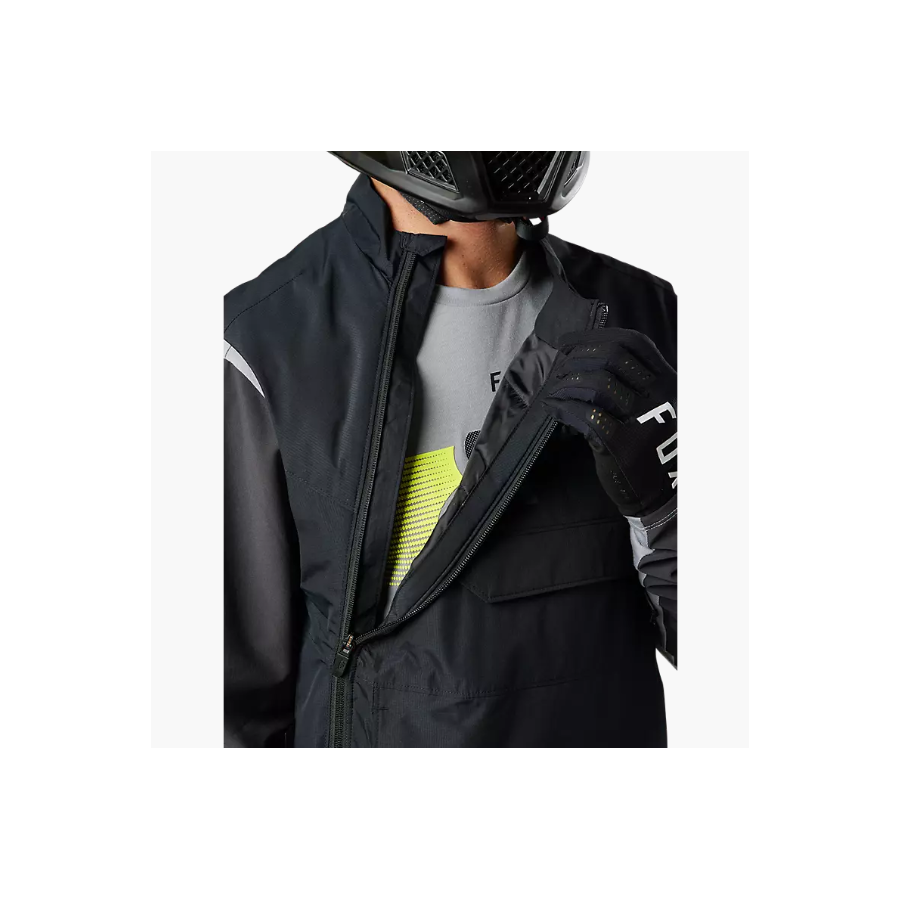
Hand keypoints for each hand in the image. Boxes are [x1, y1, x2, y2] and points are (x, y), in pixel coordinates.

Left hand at [541, 327, 676, 517]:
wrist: (667, 495)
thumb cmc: (657, 447)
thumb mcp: (663, 407)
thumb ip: (639, 383)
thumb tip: (592, 357)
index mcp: (670, 382)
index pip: (632, 343)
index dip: (595, 337)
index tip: (569, 342)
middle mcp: (660, 396)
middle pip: (611, 357)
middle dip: (578, 356)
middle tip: (560, 365)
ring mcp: (642, 419)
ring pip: (596, 383)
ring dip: (568, 381)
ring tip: (556, 388)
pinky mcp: (621, 444)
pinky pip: (584, 414)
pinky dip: (563, 406)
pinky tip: (553, 407)